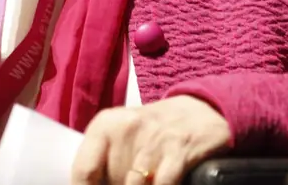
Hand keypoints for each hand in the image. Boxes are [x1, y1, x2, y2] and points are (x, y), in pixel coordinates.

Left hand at [72, 96, 232, 184]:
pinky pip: (162, 184)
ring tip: (145, 184)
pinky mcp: (180, 149)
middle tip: (124, 184)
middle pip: (110, 181)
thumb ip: (104, 161)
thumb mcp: (124, 136)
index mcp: (105, 125)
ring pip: (134, 184)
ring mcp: (154, 138)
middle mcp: (126, 128)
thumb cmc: (155, 132)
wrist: (204, 110)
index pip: (83, 170)